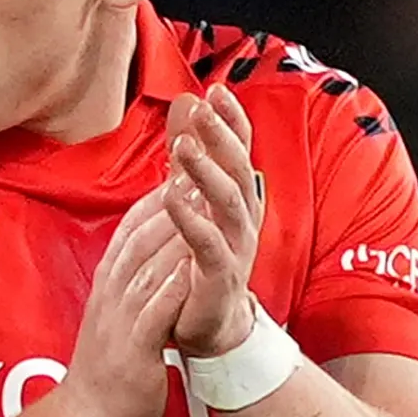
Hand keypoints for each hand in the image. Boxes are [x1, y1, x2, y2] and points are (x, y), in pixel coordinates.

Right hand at [59, 185, 193, 416]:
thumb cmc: (107, 372)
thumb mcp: (116, 318)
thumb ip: (131, 288)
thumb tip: (150, 261)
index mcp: (108, 285)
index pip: (131, 230)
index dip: (157, 197)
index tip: (183, 169)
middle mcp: (111, 293)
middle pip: (142, 236)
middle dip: (172, 201)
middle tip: (202, 168)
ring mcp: (120, 317)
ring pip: (149, 263)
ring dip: (177, 230)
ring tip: (205, 202)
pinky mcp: (134, 345)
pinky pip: (156, 307)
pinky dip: (175, 283)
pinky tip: (195, 264)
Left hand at [162, 85, 261, 356]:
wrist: (211, 326)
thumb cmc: (202, 263)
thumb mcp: (198, 203)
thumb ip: (193, 159)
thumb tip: (186, 107)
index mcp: (238, 201)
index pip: (241, 152)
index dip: (232, 121)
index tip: (216, 90)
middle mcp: (243, 220)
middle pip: (239, 170)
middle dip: (222, 138)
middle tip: (203, 110)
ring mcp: (236, 248)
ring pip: (228, 203)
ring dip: (207, 174)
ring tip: (184, 148)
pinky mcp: (220, 277)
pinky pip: (210, 245)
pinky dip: (193, 221)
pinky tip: (174, 200)